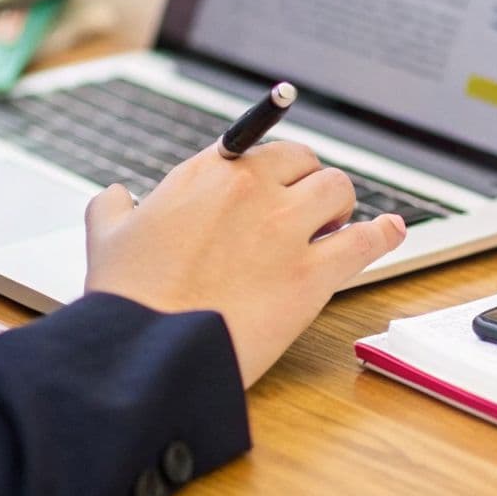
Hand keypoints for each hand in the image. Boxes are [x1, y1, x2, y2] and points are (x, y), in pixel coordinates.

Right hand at [80, 140, 406, 385]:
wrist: (147, 350)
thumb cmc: (126, 298)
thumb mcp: (105, 236)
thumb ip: (114, 207)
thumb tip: (116, 196)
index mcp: (208, 173)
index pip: (260, 145)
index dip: (274, 167)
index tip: (279, 178)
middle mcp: (253, 189)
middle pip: (307, 163)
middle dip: (309, 182)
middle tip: (308, 208)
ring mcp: (286, 229)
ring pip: (339, 191)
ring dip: (341, 206)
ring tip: (337, 224)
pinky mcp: (312, 274)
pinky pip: (365, 241)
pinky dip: (383, 235)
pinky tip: (390, 231)